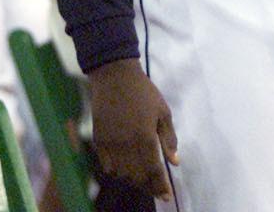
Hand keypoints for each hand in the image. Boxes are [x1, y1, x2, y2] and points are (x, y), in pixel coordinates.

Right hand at [89, 58, 177, 197]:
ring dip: (133, 180)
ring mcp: (110, 145)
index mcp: (144, 137)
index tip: (166, 196)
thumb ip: (169, 138)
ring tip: (144, 180)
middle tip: (157, 190)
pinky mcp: (99, 142)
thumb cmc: (144, 92)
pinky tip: (126, 170)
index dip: (160, 186)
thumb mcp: (163, 111)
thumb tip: (175, 161)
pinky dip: (117, 172)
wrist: (115, 77)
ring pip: (121, 175)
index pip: (153, 170)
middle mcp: (126, 146)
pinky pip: (107, 166)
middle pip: (137, 177)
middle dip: (149, 186)